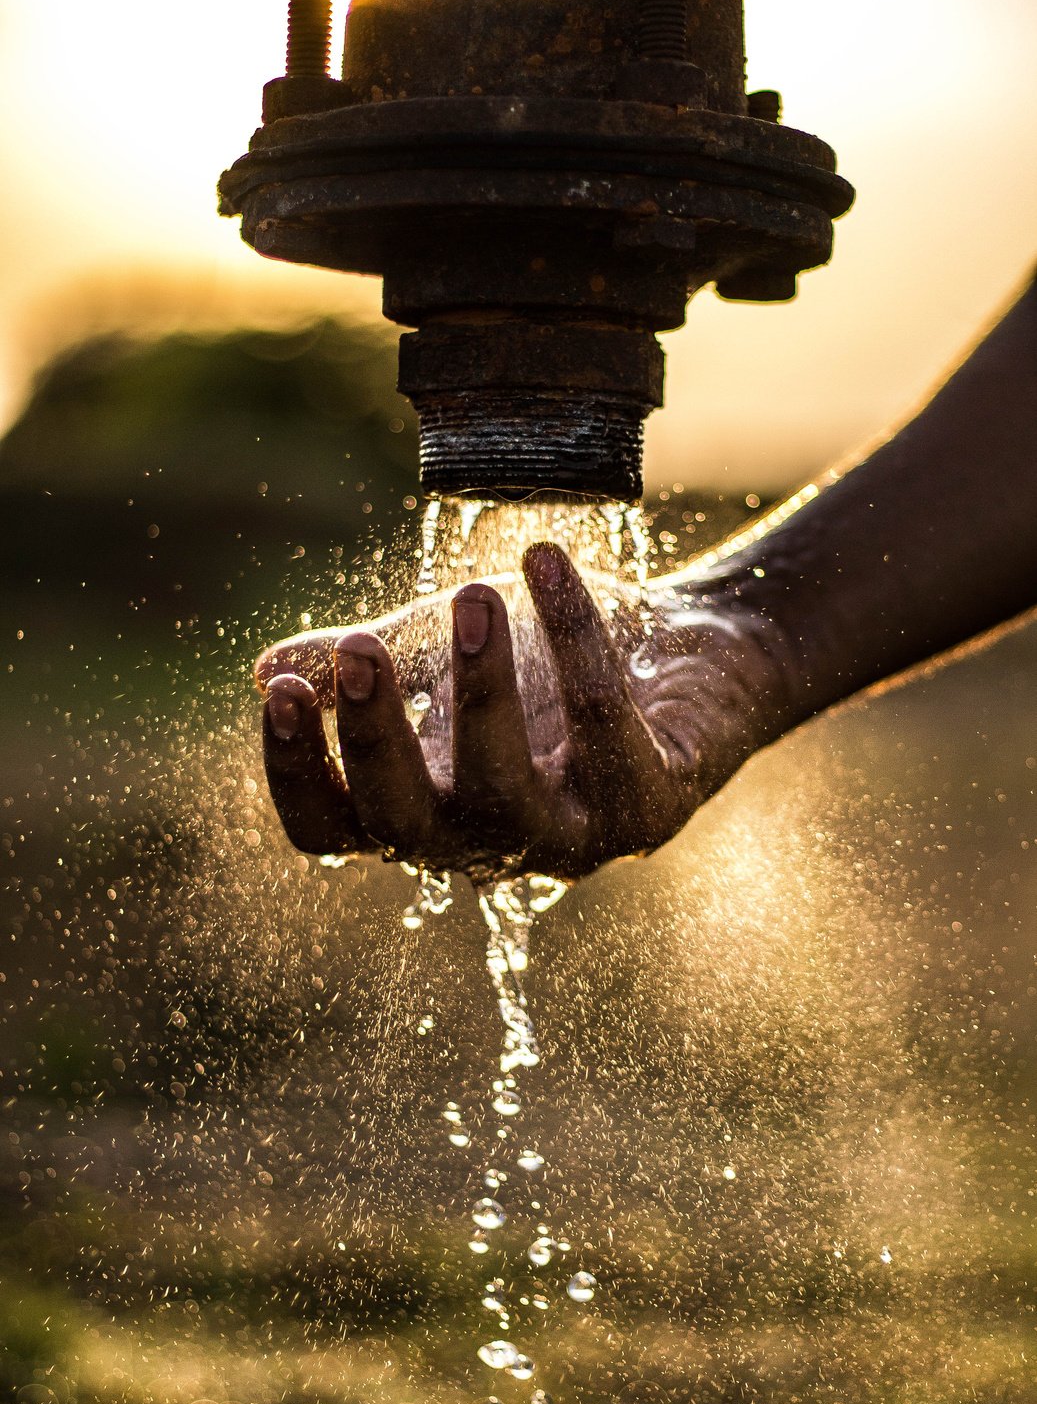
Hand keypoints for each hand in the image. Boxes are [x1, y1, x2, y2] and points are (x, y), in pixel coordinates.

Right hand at [255, 543, 796, 877]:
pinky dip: (577, 639)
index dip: (299, 774)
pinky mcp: (648, 807)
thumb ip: (360, 667)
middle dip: (379, 739)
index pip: (334, 830)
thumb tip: (264, 669)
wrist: (689, 655)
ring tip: (474, 595)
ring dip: (483, 691)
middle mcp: (489, 842)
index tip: (285, 691)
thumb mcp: (439, 655)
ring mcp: (571, 837)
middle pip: (407, 826)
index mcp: (425, 811)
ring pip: (507, 795)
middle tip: (362, 646)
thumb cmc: (548, 663)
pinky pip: (604, 726)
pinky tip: (548, 560)